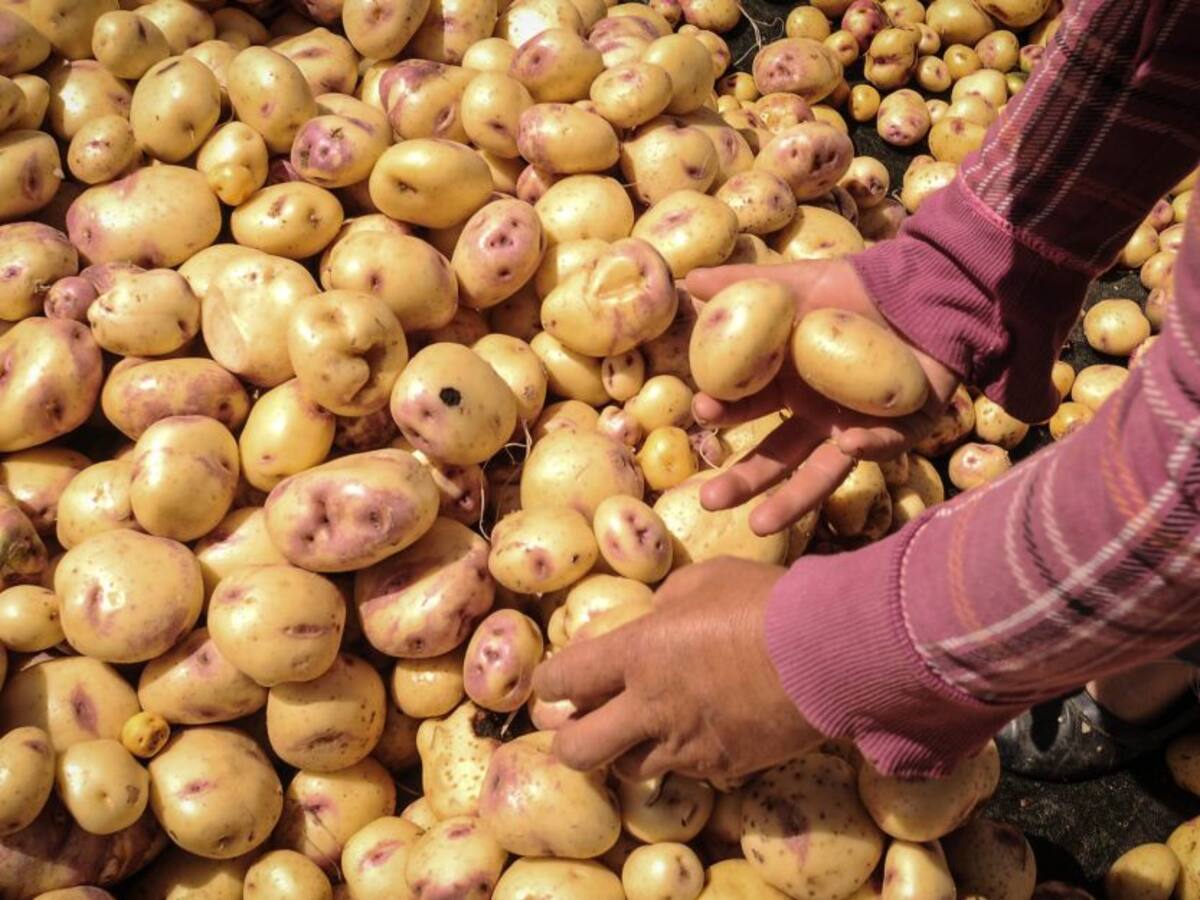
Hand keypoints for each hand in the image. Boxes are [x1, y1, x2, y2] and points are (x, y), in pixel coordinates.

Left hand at [532, 557, 821, 780]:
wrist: (826, 652)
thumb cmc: (763, 602)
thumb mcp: (704, 579)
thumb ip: (667, 603)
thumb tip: (655, 616)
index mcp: (635, 653)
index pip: (562, 680)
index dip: (550, 685)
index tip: (554, 684)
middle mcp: (649, 706)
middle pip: (577, 749)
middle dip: (569, 740)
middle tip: (580, 725)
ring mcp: (685, 744)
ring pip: (628, 770)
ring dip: (626, 752)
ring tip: (640, 733)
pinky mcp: (723, 766)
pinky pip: (686, 772)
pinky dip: (681, 757)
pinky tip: (697, 734)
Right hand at [685, 260, 959, 534]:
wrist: (921, 284)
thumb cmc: (853, 286)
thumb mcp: (792, 284)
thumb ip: (739, 286)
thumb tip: (685, 280)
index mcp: (788, 387)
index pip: (747, 409)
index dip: (725, 413)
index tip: (702, 410)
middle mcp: (817, 417)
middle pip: (777, 456)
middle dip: (743, 481)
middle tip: (709, 500)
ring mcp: (857, 428)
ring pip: (822, 473)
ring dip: (792, 501)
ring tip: (759, 526)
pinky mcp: (903, 429)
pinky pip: (885, 443)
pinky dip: (871, 446)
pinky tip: (850, 443)